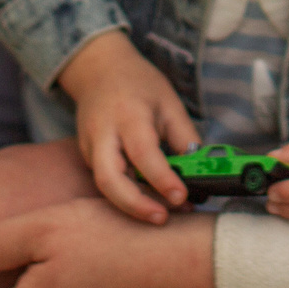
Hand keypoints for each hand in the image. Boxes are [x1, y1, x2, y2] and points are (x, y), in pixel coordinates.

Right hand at [56, 30, 197, 223]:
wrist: (98, 69)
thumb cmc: (138, 83)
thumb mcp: (170, 102)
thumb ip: (185, 137)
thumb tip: (200, 171)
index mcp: (128, 115)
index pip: (143, 153)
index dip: (162, 179)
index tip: (181, 195)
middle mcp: (103, 134)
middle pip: (109, 180)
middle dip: (135, 205)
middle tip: (163, 218)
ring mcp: (90, 147)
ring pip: (105, 186)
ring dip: (132, 205)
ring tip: (163, 213)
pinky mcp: (88, 156)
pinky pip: (106, 181)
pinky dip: (126, 195)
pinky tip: (149, 200)